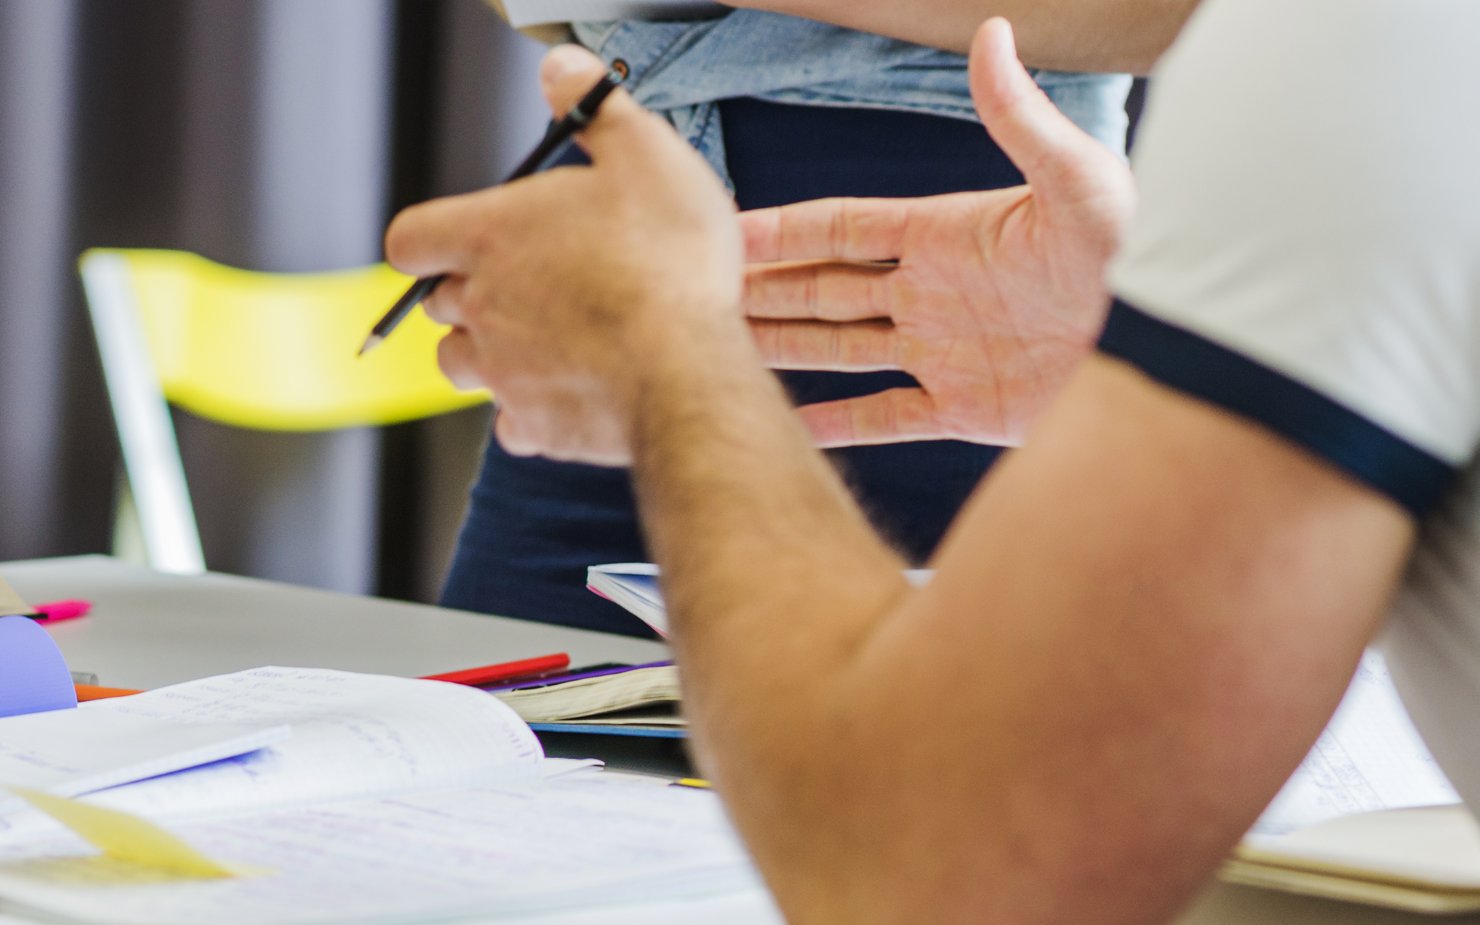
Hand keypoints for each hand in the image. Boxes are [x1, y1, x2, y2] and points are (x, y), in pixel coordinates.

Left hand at [384, 46, 742, 464]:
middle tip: (531, 283)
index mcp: (490, 236)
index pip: (411, 239)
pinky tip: (570, 388)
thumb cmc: (669, 263)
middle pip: (438, 303)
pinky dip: (528, 408)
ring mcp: (501, 371)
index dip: (428, 240)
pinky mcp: (533, 426)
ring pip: (460, 364)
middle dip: (471, 293)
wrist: (686, 371)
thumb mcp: (647, 155)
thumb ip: (596, 108)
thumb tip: (559, 68)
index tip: (459, 242)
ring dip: (489, 351)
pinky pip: (509, 421)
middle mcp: (481, 305)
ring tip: (544, 338)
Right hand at [740, 19, 1133, 446]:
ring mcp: (944, 352)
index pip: (842, 227)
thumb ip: (1021, 119)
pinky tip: (790, 426)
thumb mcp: (1078, 182)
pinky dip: (835, 424)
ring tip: (724, 349)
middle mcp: (933, 293)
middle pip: (825, 287)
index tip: (725, 232)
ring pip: (840, 349)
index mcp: (947, 235)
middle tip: (700, 293)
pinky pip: (883, 417)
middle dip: (764, 289)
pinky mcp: (965, 410)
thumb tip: (992, 34)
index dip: (783, 229)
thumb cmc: (1138, 257)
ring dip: (783, 348)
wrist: (1181, 358)